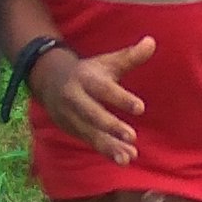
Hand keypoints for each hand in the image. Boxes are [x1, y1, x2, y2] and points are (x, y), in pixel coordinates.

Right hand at [33, 36, 154, 162]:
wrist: (50, 80)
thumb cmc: (88, 72)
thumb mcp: (106, 62)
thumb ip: (130, 56)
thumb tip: (152, 42)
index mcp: (85, 78)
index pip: (103, 89)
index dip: (121, 98)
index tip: (141, 108)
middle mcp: (75, 98)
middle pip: (92, 114)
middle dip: (111, 126)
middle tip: (132, 136)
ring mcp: (71, 116)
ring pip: (91, 133)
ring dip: (109, 146)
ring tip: (129, 156)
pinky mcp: (73, 130)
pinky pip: (91, 142)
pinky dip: (107, 151)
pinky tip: (124, 159)